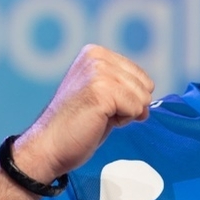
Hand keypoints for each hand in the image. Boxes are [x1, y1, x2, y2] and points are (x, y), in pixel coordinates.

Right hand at [12, 45, 154, 180]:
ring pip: (143, 98)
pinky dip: (123, 121)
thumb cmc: (77, 126)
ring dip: (125, 114)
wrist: (50, 146)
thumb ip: (123, 86)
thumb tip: (150, 94)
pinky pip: (136, 109)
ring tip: (98, 117)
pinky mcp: (102, 90)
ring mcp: (99, 72)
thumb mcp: (102, 94)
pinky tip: (99, 121)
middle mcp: (97, 57)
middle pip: (145, 86)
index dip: (129, 99)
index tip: (101, 106)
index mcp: (96, 53)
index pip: (141, 76)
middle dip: (129, 106)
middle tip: (99, 114)